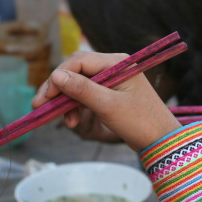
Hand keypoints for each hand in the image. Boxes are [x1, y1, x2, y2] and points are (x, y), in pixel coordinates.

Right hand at [32, 51, 180, 151]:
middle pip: (76, 71)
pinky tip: (72, 121)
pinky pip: (86, 95)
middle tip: (40, 106)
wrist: (161, 141)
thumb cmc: (140, 122)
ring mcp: (112, 80)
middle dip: (58, 89)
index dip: (58, 77)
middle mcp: (114, 66)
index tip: (45, 97)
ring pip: (78, 84)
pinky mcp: (110, 93)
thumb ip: (82, 90)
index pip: (79, 61)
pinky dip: (76, 107)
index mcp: (117, 62)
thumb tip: (55, 76)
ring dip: (67, 101)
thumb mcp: (108, 106)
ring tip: (66, 122)